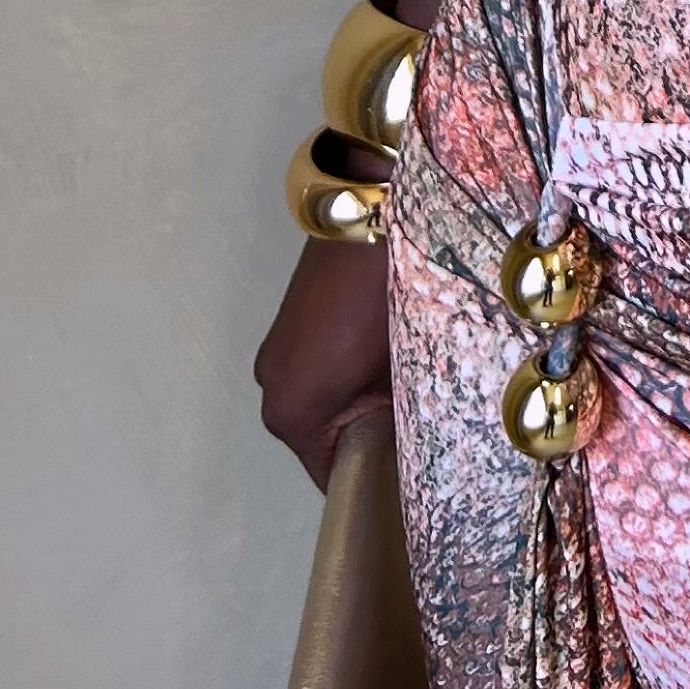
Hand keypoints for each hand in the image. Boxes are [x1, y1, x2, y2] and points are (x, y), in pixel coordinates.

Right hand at [254, 234, 393, 488]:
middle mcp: (271, 389)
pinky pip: (318, 368)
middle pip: (325, 439)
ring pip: (323, 401)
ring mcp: (276, 354)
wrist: (371, 210)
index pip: (334, 477)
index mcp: (291, 415)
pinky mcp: (287, 325)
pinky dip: (346, 370)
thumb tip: (417, 451)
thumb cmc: (389, 296)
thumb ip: (401, 424)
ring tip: (404, 376)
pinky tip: (382, 348)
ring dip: (357, 398)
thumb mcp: (405, 369)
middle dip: (369, 433)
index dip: (375, 478)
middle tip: (418, 417)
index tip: (413, 469)